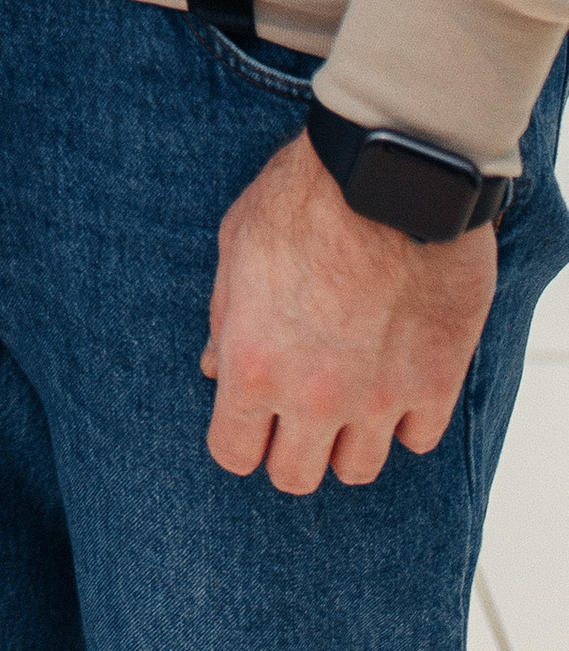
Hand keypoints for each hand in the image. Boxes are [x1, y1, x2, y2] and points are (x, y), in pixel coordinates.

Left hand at [200, 130, 497, 491]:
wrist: (388, 173)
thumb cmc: (303, 197)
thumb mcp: (237, 245)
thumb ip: (226, 319)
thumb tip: (216, 369)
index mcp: (254, 365)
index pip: (233, 453)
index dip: (238, 437)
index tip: (248, 419)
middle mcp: (313, 396)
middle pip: (295, 476)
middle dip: (288, 449)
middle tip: (296, 411)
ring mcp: (379, 398)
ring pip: (358, 470)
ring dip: (347, 440)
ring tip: (347, 396)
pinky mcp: (435, 383)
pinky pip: (418, 439)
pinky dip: (405, 419)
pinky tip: (395, 379)